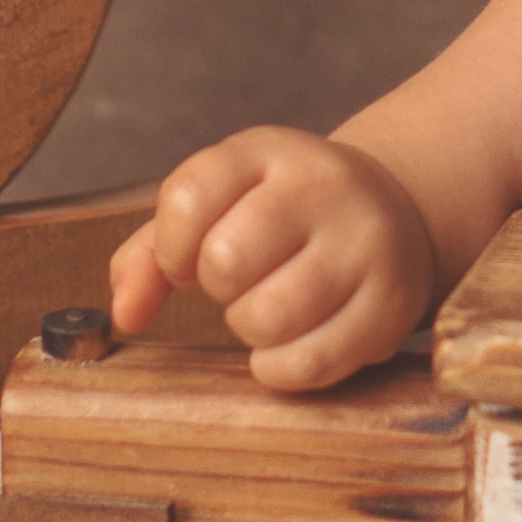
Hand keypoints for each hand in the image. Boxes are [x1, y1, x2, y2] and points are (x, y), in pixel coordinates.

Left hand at [106, 125, 443, 388]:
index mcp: (269, 152)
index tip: (189, 259)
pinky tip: (290, 344)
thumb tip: (125, 315)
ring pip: (266, 318)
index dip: (171, 248)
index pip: (188, 199)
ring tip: (270, 307)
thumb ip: (151, 254)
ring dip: (250, 329)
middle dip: (219, 288)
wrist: (396, 212)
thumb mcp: (217, 207)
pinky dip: (280, 369)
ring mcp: (365, 245)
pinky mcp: (391, 305)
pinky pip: (308, 364)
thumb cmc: (281, 218)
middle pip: (225, 261)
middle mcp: (324, 188)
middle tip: (241, 282)